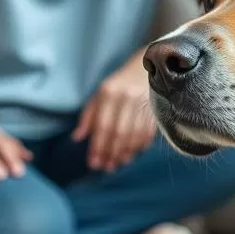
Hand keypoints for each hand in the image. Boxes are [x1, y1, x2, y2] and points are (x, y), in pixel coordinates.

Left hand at [71, 50, 156, 171]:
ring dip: (126, 153)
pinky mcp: (156, 108)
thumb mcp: (100, 94)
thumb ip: (89, 116)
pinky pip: (148, 132)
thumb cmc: (120, 84)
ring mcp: (144, 102)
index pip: (102, 125)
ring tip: (118, 163)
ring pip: (134, 135)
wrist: (148, 66)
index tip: (93, 163)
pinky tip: (133, 154)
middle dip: (111, 153)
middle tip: (106, 167)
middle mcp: (127, 98)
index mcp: (109, 93)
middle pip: (119, 133)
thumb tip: (78, 138)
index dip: (98, 147)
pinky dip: (140, 146)